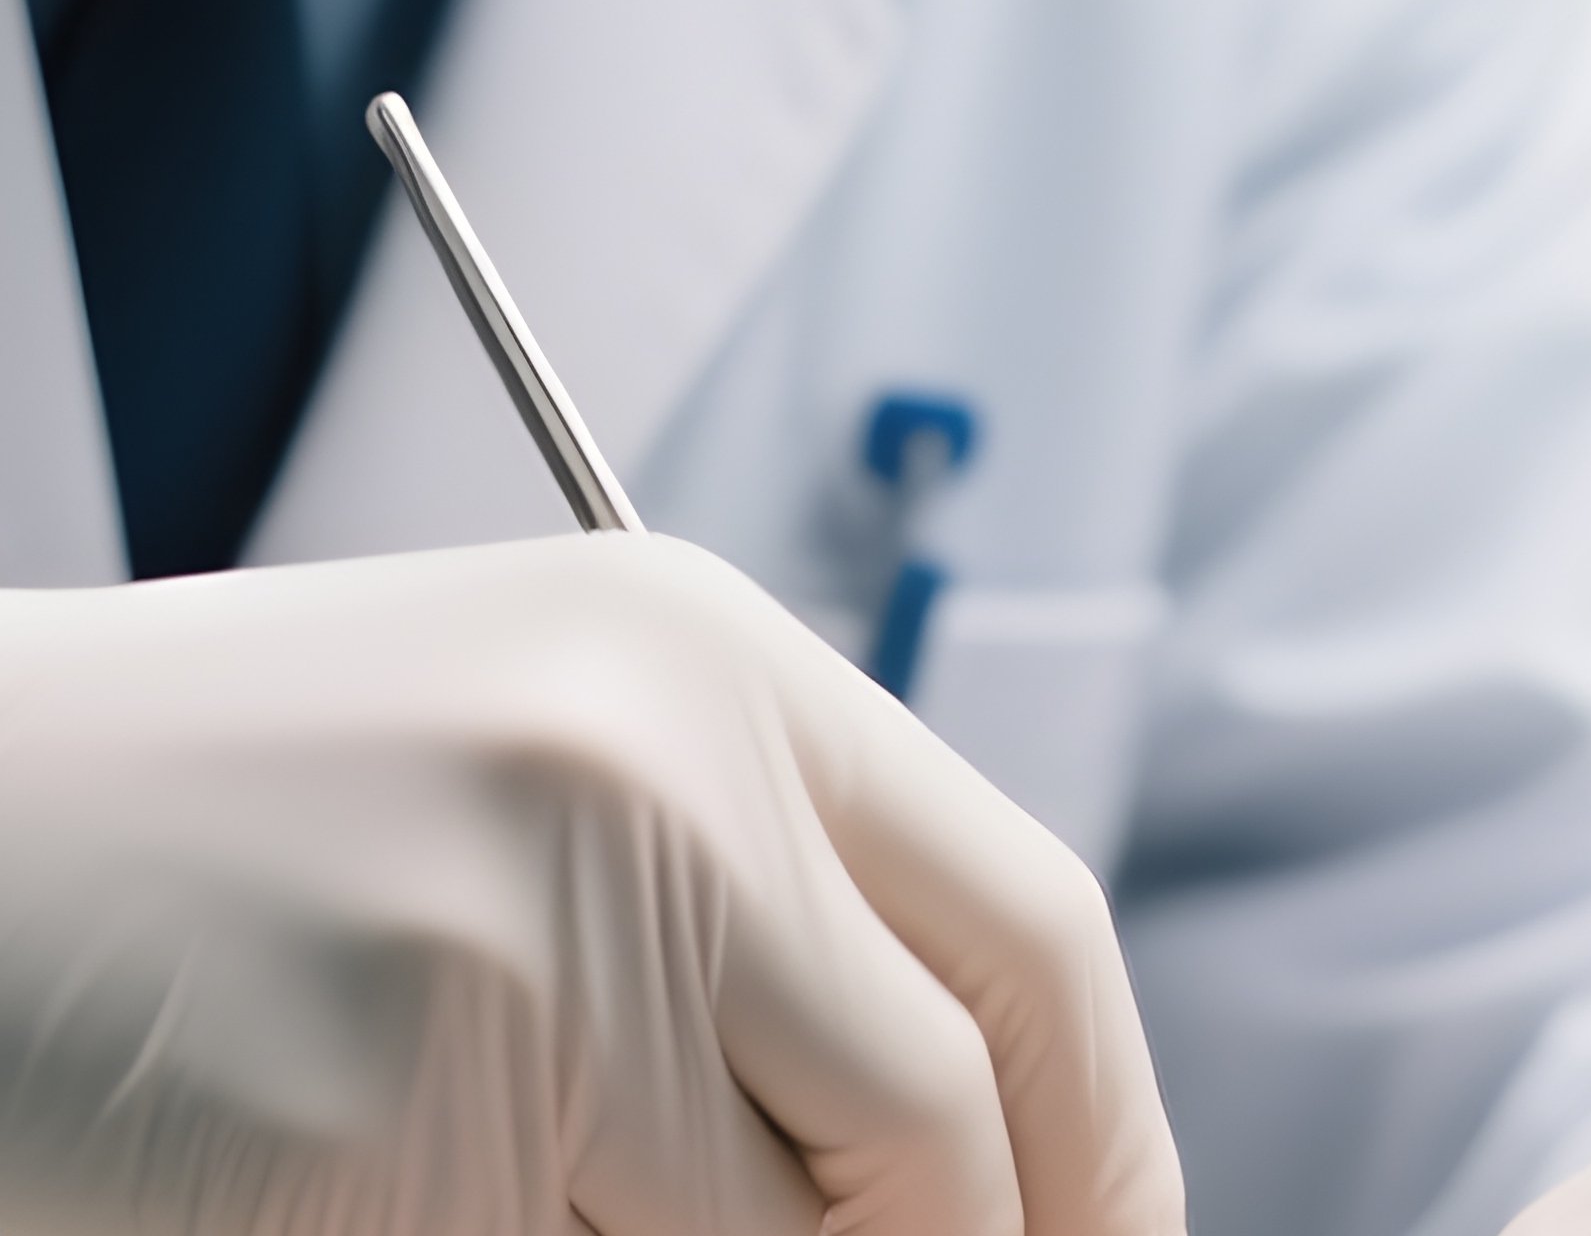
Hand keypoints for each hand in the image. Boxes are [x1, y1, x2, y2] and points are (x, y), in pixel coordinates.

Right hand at [0, 533, 1181, 1235]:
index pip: (1029, 923)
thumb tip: (971, 1173)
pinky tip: (397, 1167)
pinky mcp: (425, 1083)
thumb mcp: (559, 815)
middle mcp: (667, 754)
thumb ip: (762, 952)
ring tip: (525, 1159)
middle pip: (959, 1107)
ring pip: (796, 1233)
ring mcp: (553, 912)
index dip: (1104, 1130)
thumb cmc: (239, 830)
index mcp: (713, 660)